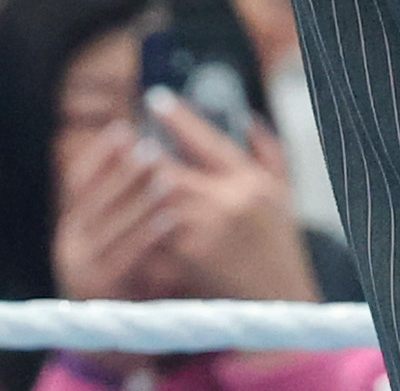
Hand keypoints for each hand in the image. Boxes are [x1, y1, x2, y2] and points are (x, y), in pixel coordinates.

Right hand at [54, 119, 184, 304]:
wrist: (119, 329)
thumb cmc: (129, 266)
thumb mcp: (118, 228)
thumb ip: (124, 195)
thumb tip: (139, 139)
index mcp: (73, 222)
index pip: (77, 181)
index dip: (99, 154)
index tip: (123, 128)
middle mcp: (69, 243)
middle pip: (94, 200)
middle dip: (123, 173)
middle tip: (151, 147)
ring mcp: (80, 268)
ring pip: (109, 227)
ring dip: (138, 201)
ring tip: (166, 178)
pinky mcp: (100, 290)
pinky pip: (124, 257)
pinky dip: (147, 236)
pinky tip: (170, 218)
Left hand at [135, 95, 318, 302]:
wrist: (277, 301)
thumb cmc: (279, 246)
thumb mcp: (284, 193)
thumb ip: (267, 152)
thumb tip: (245, 117)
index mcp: (251, 181)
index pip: (208, 140)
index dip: (179, 118)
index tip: (154, 99)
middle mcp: (229, 201)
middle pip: (172, 169)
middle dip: (143, 155)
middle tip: (119, 137)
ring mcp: (206, 231)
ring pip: (157, 200)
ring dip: (135, 187)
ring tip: (115, 171)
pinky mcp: (188, 258)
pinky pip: (154, 234)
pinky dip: (138, 223)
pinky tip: (121, 214)